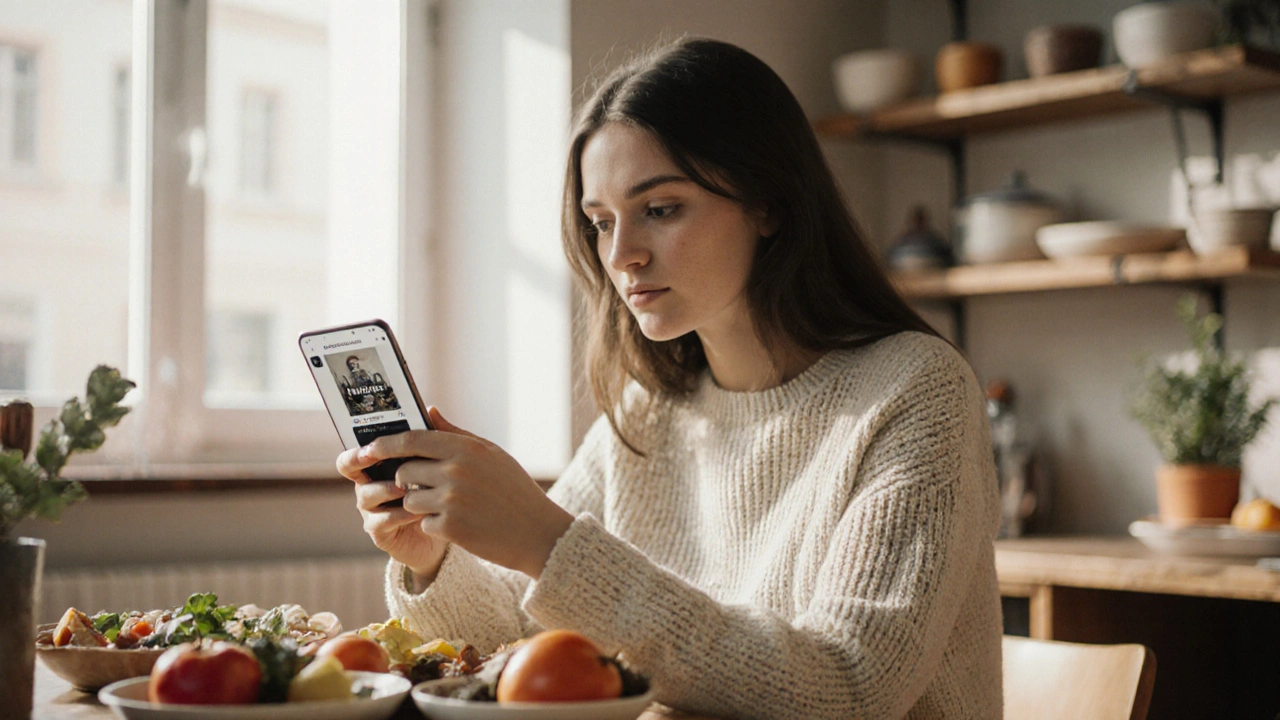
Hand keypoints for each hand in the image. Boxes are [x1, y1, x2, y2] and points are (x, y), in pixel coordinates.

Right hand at [337, 444, 446, 582]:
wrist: (451, 530)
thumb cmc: (441, 492)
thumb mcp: (441, 464)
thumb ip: (434, 440)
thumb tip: (432, 409)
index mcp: (380, 464)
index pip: (359, 448)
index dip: (359, 442)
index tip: (372, 440)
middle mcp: (370, 483)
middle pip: (348, 467)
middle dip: (357, 459)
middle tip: (371, 456)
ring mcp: (372, 509)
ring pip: (366, 494)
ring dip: (387, 488)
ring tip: (407, 487)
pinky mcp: (380, 532)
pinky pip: (382, 520)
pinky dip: (401, 514)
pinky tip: (420, 511)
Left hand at [358, 407, 574, 578]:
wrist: (537, 533)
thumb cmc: (514, 490)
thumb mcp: (491, 454)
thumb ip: (455, 433)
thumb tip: (428, 411)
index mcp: (466, 448)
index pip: (412, 439)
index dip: (386, 444)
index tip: (370, 448)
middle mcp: (456, 471)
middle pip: (404, 470)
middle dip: (406, 479)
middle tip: (424, 485)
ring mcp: (451, 500)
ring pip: (409, 499)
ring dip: (420, 505)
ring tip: (448, 507)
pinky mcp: (449, 527)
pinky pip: (423, 522)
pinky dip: (435, 525)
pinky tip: (460, 525)